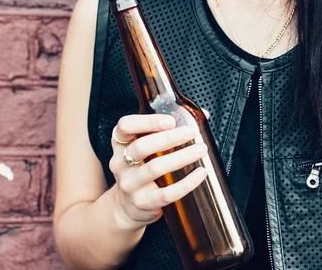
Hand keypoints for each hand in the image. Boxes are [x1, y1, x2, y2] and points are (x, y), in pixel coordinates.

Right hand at [109, 114, 208, 229]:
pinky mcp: (143, 202)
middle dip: (169, 138)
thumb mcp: (144, 147)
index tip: (170, 121)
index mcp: (121, 143)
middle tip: (191, 132)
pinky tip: (200, 173)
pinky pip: (167, 193)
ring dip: (181, 157)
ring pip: (155, 168)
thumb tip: (201, 115)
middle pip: (142, 147)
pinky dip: (187, 183)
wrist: (126, 207)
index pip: (125, 126)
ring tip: (200, 149)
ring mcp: (130, 185)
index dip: (147, 121)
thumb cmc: (142, 167)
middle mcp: (120, 163)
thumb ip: (166, 129)